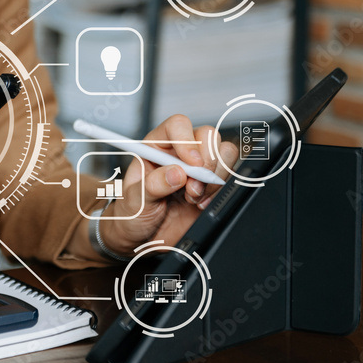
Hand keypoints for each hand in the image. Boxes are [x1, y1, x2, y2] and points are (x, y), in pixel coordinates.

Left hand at [99, 114, 238, 255]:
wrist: (143, 237)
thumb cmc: (132, 213)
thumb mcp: (134, 201)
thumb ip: (152, 186)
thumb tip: (176, 173)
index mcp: (155, 146)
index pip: (177, 125)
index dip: (187, 141)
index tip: (190, 164)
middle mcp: (179, 152)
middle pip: (207, 136)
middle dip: (205, 164)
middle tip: (191, 188)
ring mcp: (198, 167)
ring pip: (224, 152)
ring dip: (214, 178)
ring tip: (193, 198)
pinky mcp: (212, 183)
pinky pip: (230, 175)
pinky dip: (220, 191)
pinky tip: (201, 204)